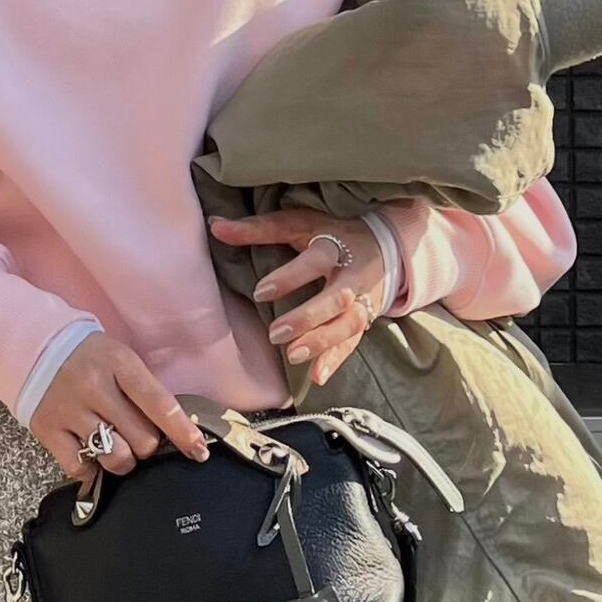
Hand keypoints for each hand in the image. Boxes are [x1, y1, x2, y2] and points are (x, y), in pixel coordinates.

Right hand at [27, 333, 214, 483]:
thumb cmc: (91, 358)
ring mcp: (69, 410)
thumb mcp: (122, 360)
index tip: (198, 452)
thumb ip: (146, 391)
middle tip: (139, 434)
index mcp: (119, 364)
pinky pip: (81, 468)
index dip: (183, 433)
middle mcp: (94, 387)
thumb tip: (177, 431)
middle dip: (148, 444)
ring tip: (117, 445)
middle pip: (142, 439)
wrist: (36, 347)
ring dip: (124, 459)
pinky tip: (92, 453)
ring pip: (116, 458)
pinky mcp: (48, 430)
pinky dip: (92, 467)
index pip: (160, 405)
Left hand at [206, 209, 390, 391]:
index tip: (260, 292)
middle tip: (275, 334)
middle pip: (335, 299)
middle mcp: (352, 276)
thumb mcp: (300, 224)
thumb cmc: (331, 234)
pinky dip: (334, 360)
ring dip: (321, 342)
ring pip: (348, 325)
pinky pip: (352, 344)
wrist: (384, 246)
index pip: (315, 260)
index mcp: (335, 247)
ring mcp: (362, 301)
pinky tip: (316, 377)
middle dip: (307, 317)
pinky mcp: (364, 321)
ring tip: (293, 356)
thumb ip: (259, 228)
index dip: (290, 276)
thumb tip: (216, 227)